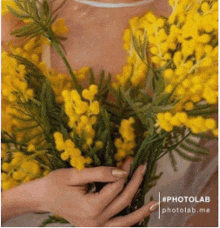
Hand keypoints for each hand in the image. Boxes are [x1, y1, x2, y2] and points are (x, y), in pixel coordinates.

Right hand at [34, 159, 157, 226]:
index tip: (130, 158)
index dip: (124, 171)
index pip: (116, 187)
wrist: (42, 198)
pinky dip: (128, 220)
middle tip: (142, 166)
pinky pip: (116, 226)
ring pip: (124, 221)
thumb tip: (122, 171)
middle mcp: (95, 222)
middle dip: (135, 182)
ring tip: (155, 203)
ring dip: (140, 212)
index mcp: (91, 207)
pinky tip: (139, 213)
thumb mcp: (76, 174)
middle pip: (123, 201)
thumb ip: (100, 173)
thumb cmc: (56, 183)